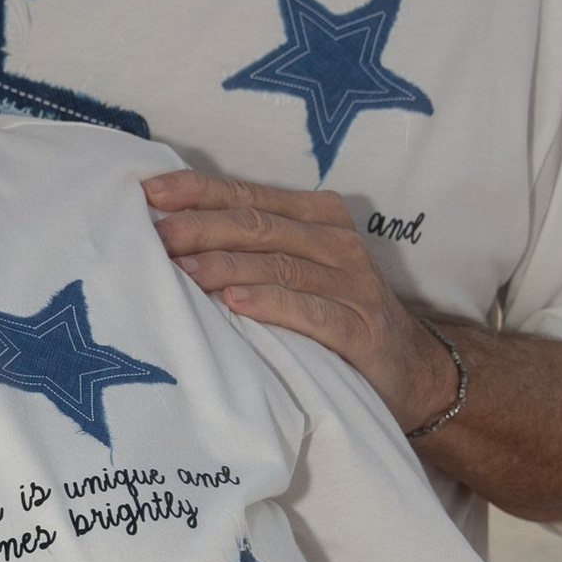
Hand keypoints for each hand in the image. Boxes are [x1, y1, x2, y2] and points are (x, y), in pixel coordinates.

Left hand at [144, 168, 458, 432]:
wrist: (411, 369)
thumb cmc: (335, 312)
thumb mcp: (297, 269)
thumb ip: (251, 247)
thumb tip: (170, 234)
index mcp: (317, 216)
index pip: (248, 195)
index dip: (198, 192)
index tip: (150, 194)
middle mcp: (337, 242)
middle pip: (258, 227)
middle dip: (202, 228)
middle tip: (157, 237)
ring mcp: (353, 284)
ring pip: (280, 265)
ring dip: (227, 266)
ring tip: (183, 271)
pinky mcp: (363, 328)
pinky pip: (311, 311)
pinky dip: (271, 305)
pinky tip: (235, 304)